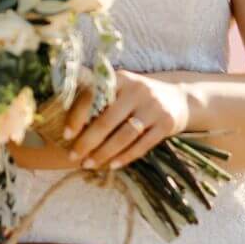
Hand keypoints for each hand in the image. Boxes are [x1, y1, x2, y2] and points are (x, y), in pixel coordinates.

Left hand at [61, 69, 189, 170]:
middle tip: (73, 156)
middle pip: (107, 120)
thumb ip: (100, 97)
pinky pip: (142, 145)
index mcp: (120, 78)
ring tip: (88, 164)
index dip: (78, 117)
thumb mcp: (121, 88)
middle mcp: (137, 90)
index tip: (66, 135)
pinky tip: (111, 165)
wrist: (178, 97)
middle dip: (87, 141)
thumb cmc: (137, 96)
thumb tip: (67, 117)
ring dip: (104, 153)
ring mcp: (153, 107)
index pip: (94, 97)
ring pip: (124, 136)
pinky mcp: (166, 124)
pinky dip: (125, 157)